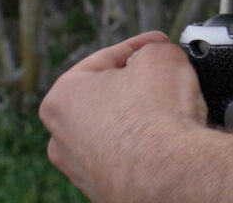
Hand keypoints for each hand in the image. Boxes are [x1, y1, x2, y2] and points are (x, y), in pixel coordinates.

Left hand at [40, 32, 232, 202]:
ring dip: (140, 119)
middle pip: (106, 98)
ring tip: (170, 111)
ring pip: (117, 130)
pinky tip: (168, 141)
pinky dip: (147, 148)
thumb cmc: (156, 117)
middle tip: (163, 77)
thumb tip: (156, 57)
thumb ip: (152, 50)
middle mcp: (62, 138)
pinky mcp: (108, 190)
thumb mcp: (160, 56)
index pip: (106, 59)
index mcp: (62, 98)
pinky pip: (130, 158)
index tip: (158, 44)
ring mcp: (83, 170)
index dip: (139, 47)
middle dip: (135, 86)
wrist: (170, 174)